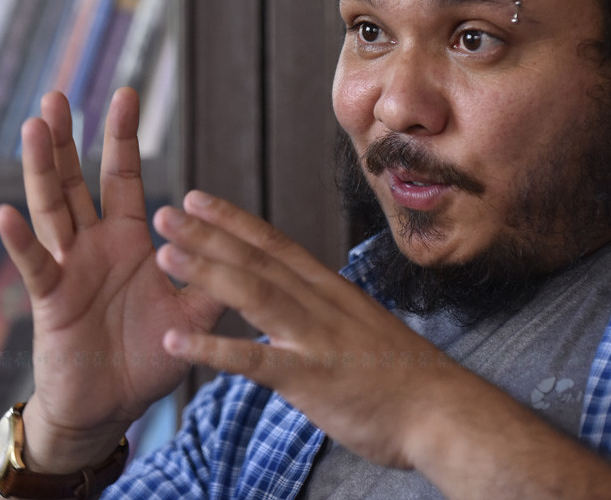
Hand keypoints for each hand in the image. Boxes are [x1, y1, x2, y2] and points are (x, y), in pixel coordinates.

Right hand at [0, 88, 224, 470]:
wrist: (110, 408)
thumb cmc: (146, 359)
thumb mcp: (192, 317)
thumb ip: (214, 281)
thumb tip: (248, 249)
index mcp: (128, 240)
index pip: (124, 177)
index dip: (123, 137)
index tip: (126, 94)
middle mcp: (93, 245)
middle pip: (76, 180)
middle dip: (67, 139)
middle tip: (58, 94)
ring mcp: (67, 268)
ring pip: (51, 209)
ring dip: (42, 169)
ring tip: (35, 127)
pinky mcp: (50, 300)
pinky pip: (34, 266)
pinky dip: (20, 241)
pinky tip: (5, 212)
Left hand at [152, 190, 460, 469]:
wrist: (446, 412)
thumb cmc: (405, 376)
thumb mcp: (362, 326)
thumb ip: (326, 311)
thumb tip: (300, 301)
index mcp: (330, 290)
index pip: (274, 243)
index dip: (232, 219)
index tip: (197, 197)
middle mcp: (321, 304)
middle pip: (256, 259)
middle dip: (207, 233)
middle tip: (163, 211)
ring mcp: (316, 339)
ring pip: (254, 294)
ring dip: (205, 271)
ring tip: (163, 255)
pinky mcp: (312, 379)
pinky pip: (255, 361)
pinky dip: (214, 349)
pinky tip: (176, 342)